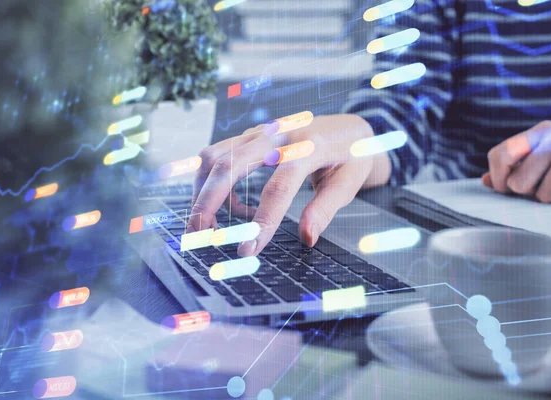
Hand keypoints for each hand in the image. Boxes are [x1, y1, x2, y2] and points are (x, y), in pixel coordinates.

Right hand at [187, 114, 390, 256]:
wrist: (348, 126)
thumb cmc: (352, 156)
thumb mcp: (350, 183)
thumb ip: (325, 209)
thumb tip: (306, 238)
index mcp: (309, 147)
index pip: (278, 187)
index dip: (261, 221)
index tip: (248, 252)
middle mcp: (278, 135)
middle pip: (229, 164)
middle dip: (207, 202)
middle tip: (198, 236)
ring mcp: (260, 132)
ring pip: (214, 155)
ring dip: (202, 191)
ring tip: (210, 226)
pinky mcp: (250, 136)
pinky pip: (218, 155)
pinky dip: (212, 183)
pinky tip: (233, 207)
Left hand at [483, 120, 550, 202]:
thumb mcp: (538, 156)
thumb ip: (509, 167)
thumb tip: (485, 180)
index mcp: (541, 132)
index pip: (501, 155)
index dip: (497, 177)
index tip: (504, 186)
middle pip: (518, 182)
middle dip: (525, 190)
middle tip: (541, 182)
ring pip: (542, 195)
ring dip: (548, 196)